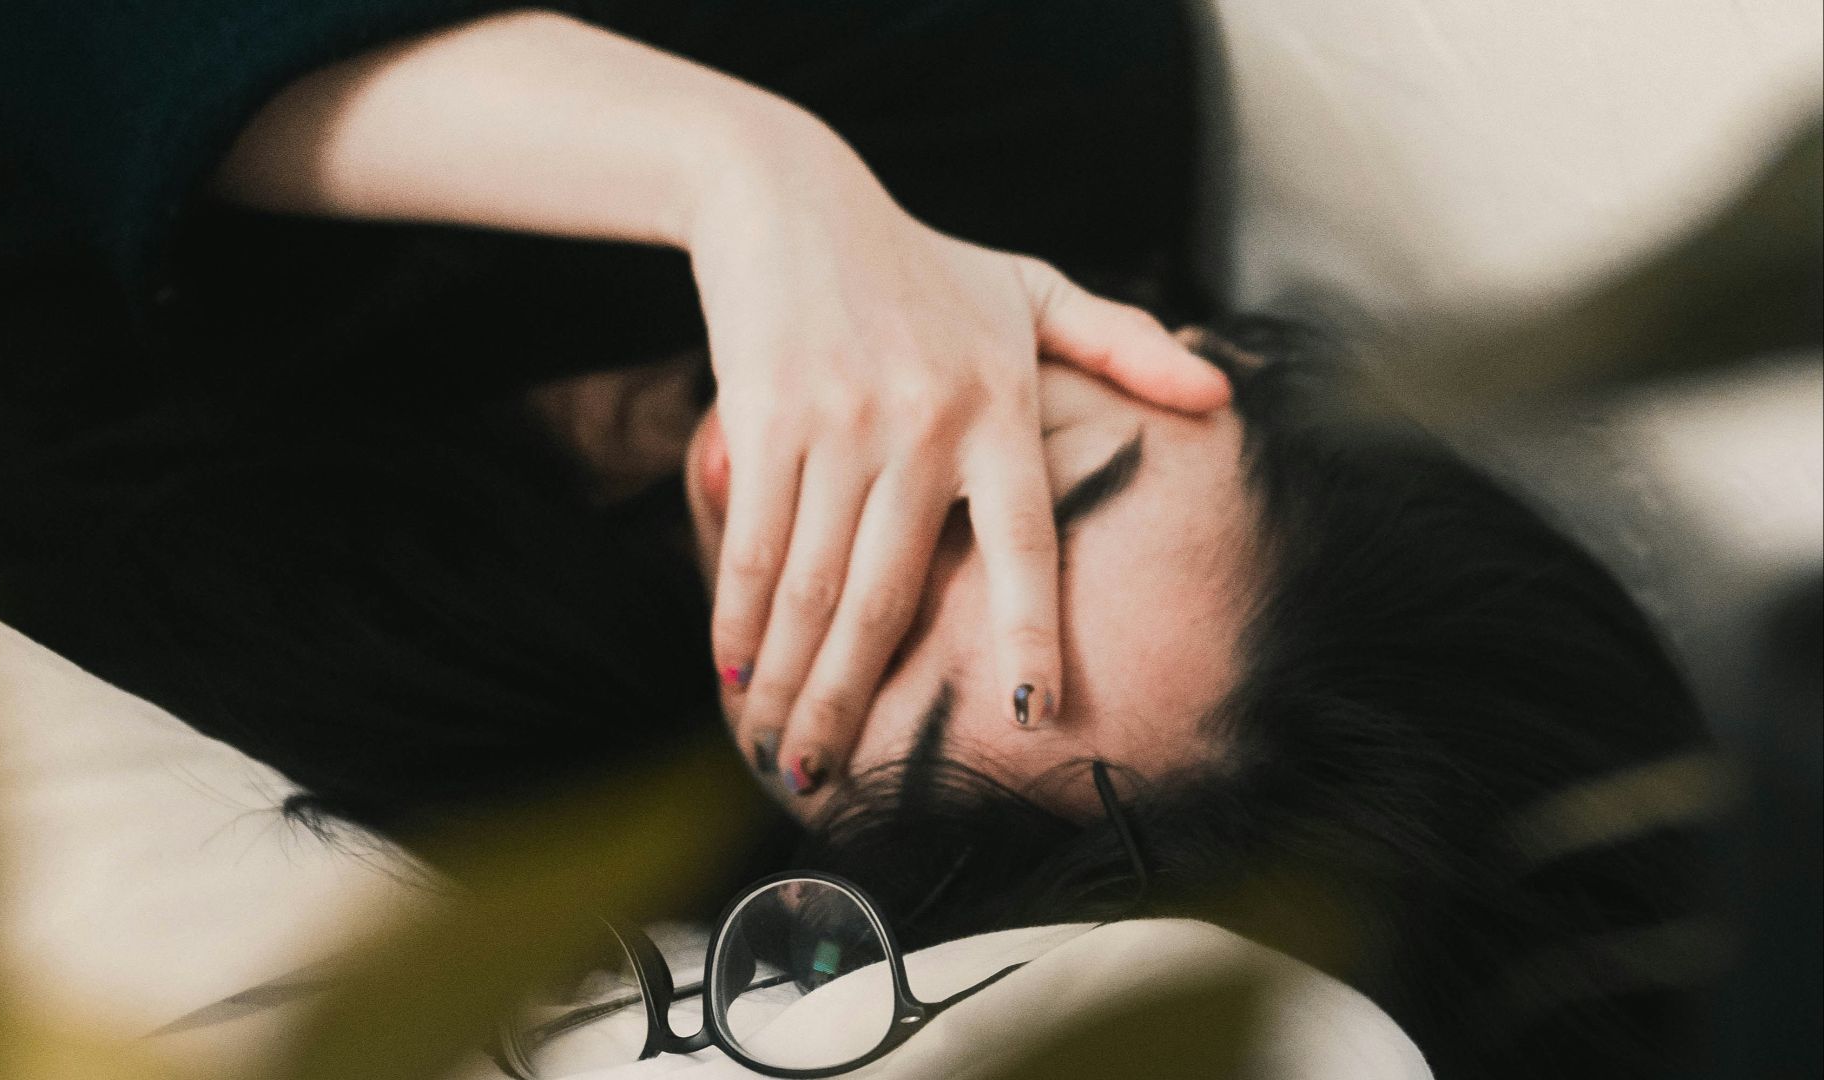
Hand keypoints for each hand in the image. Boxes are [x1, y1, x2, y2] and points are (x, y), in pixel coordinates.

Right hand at [687, 123, 1229, 797]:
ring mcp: (841, 422)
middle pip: (889, 594)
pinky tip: (731, 671)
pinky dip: (737, 615)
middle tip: (825, 783)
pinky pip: (755, 541)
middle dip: (850, 702)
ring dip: (788, 682)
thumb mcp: (1030, 287)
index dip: (1024, 634)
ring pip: (815, 583)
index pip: (1025, 543)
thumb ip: (1121, 344)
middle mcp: (925, 423)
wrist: (790, 196)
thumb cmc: (920, 260)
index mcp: (999, 406)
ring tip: (775, 752)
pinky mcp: (765, 414)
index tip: (1026, 715)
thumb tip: (1220, 397)